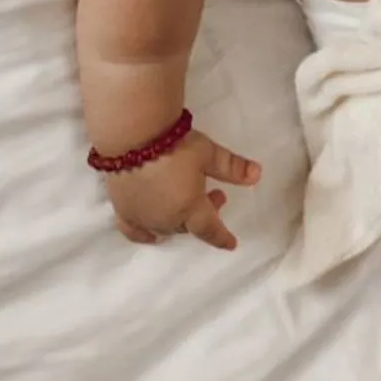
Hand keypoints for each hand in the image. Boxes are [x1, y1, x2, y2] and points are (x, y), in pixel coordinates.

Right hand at [104, 130, 261, 250]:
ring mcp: (143, 217)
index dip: (222, 237)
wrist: (133, 136)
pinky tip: (149, 235)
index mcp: (190, 209)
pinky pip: (134, 231)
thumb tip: (258, 175)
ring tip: (185, 198)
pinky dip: (144, 235)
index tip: (231, 244)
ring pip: (166, 228)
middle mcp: (167, 220)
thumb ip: (232, 167)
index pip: (211, 230)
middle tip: (214, 193)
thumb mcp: (208, 153)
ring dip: (179, 218)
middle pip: (189, 226)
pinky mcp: (123, 209)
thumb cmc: (175, 145)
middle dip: (203, 214)